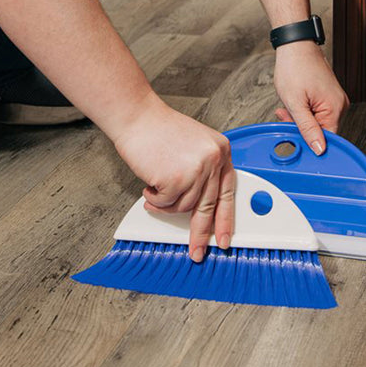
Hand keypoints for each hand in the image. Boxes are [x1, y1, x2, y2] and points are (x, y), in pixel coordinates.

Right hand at [111, 93, 234, 261]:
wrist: (137, 116)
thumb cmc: (158, 129)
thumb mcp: (194, 144)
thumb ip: (203, 169)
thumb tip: (202, 203)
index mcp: (221, 150)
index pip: (228, 192)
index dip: (226, 218)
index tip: (225, 238)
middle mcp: (213, 159)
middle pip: (209, 206)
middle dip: (202, 233)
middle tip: (198, 251)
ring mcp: (196, 169)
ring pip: (184, 207)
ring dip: (166, 204)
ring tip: (155, 189)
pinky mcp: (176, 179)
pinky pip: (165, 204)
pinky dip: (154, 199)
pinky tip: (149, 184)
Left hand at [273, 41, 349, 153]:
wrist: (295, 45)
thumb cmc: (294, 68)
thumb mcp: (295, 102)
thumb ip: (307, 128)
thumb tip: (319, 149)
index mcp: (335, 108)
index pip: (327, 139)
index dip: (309, 141)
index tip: (294, 135)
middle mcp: (340, 105)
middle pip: (322, 130)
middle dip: (301, 126)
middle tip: (285, 114)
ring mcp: (335, 99)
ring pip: (317, 121)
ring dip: (300, 118)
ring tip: (289, 103)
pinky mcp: (329, 95)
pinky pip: (317, 111)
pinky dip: (303, 110)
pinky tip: (294, 101)